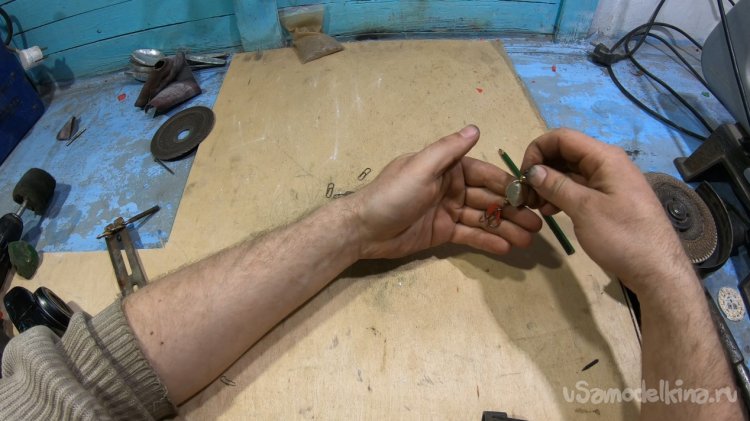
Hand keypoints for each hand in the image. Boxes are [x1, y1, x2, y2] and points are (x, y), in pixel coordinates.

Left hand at [350, 125, 541, 258]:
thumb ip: (448, 150)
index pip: (484, 175)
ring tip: (529, 240)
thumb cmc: (392, 194)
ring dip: (506, 227)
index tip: (531, 195)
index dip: (508, 185)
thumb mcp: (420, 167)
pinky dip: (488, 240)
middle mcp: (450, 187)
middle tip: (538, 225)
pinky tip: (507, 247)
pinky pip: (470, 235)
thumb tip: (475, 128)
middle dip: (513, 211)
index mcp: (446, 168)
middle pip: (488, 199)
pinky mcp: (442, 233)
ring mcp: (447, 211)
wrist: (364, 229)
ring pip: (483, 218)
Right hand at [519, 128, 691, 294]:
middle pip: (565, 153)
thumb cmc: (622, 236)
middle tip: (527, 195)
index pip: (562, 137)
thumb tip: (533, 170)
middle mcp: (607, 163)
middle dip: (542, 169)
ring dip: (549, 184)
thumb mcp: (585, 209)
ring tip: (536, 206)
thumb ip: (557, 185)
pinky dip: (561, 195)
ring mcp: (608, 181)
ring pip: (570, 172)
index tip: (524, 175)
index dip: (538, 150)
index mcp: (605, 157)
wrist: (656, 269)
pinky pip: (579, 188)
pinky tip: (550, 212)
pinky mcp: (608, 199)